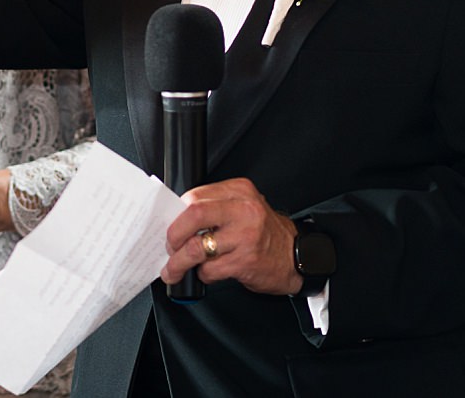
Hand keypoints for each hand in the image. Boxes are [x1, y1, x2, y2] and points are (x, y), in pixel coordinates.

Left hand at [162, 177, 301, 295]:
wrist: (297, 257)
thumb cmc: (264, 233)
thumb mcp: (243, 209)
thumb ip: (215, 209)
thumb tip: (176, 221)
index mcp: (239, 191)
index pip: (195, 196)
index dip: (175, 214)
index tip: (168, 227)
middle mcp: (243, 210)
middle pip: (192, 215)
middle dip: (172, 234)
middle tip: (168, 247)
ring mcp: (245, 236)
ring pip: (196, 248)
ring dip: (179, 262)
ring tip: (173, 270)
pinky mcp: (245, 261)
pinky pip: (210, 269)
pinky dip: (202, 274)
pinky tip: (207, 273)